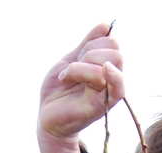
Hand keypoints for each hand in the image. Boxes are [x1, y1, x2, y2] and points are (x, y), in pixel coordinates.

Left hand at [37, 22, 123, 152]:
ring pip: (110, 62)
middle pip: (115, 51)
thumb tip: (105, 25)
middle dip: (90, 52)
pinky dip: (85, 72)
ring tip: (66, 76)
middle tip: (73, 67)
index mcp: (106, 69)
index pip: (112, 42)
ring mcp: (108, 94)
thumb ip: (87, 44)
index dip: (93, 42)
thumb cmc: (58, 92)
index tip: (77, 56)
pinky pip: (108, 82)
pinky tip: (68, 76)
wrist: (46, 117)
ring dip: (81, 65)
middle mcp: (111, 81)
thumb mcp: (70, 60)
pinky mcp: (100, 106)